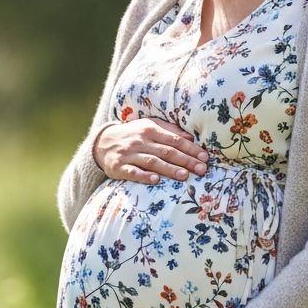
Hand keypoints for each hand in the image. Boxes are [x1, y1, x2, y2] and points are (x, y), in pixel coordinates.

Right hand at [93, 117, 208, 183]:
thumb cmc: (133, 134)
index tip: (204, 157)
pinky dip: (144, 176)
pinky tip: (155, 180)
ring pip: (152, 162)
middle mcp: (140, 141)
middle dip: (186, 161)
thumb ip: (169, 130)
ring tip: (184, 175)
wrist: (102, 142)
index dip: (190, 149)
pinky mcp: (118, 167)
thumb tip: (190, 137)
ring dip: (169, 169)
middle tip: (202, 169)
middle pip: (166, 151)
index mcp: (150, 129)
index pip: (175, 140)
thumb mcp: (149, 126)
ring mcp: (129, 154)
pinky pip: (132, 172)